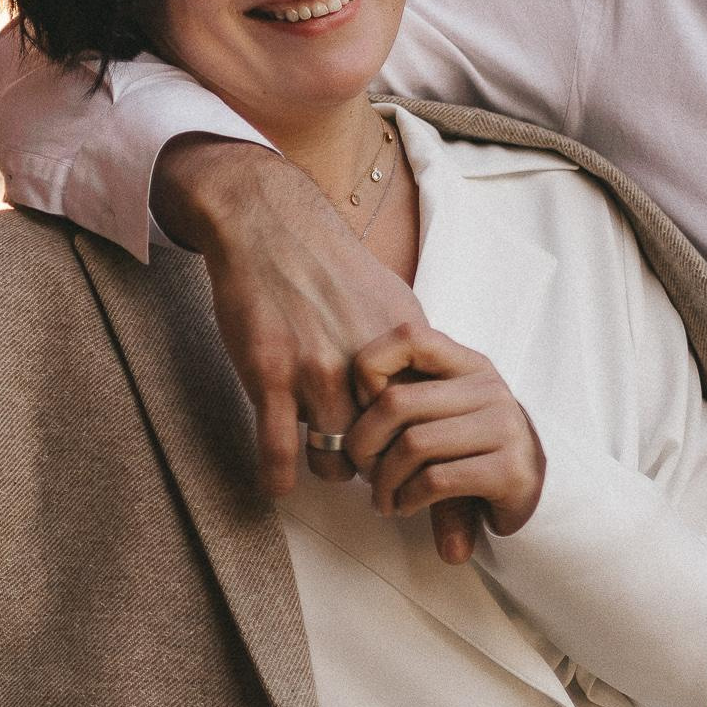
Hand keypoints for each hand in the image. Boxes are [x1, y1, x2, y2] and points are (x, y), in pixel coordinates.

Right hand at [152, 138, 441, 514]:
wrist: (268, 224)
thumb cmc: (327, 262)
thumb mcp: (389, 298)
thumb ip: (410, 350)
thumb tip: (437, 389)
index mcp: (400, 346)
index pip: (425, 420)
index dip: (419, 448)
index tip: (412, 461)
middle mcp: (363, 363)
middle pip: (384, 449)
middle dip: (379, 468)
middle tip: (371, 473)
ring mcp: (315, 371)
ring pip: (335, 460)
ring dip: (331, 470)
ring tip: (326, 465)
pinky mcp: (269, 376)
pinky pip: (280, 451)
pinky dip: (279, 477)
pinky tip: (278, 482)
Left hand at [347, 324, 545, 562]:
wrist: (542, 497)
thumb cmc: (473, 452)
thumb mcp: (445, 414)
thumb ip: (405, 398)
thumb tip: (343, 404)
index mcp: (469, 365)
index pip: (410, 336)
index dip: (370, 366)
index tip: (363, 406)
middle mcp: (489, 388)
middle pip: (396, 401)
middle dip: (363, 443)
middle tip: (362, 470)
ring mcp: (504, 428)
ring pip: (413, 445)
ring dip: (384, 481)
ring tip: (383, 498)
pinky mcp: (510, 472)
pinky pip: (436, 481)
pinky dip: (408, 499)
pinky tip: (406, 506)